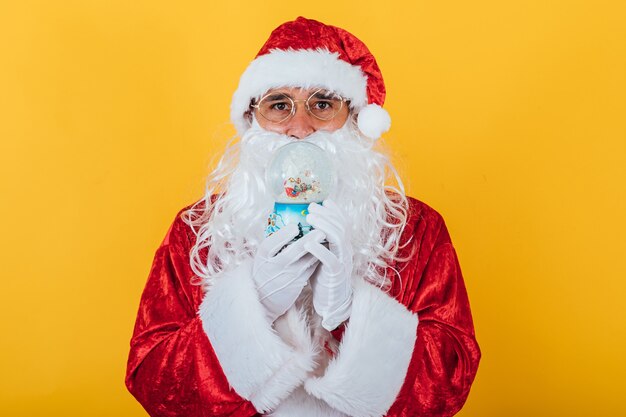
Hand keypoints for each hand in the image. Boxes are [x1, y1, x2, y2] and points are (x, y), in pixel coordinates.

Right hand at [253, 224, 325, 322]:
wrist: (264, 297)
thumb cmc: (265, 269)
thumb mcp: (262, 257)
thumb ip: (273, 242)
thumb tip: (289, 218)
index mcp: (263, 257)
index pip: (270, 245)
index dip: (282, 235)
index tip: (294, 226)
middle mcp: (275, 267)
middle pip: (292, 253)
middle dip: (307, 241)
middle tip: (320, 230)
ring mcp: (288, 276)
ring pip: (306, 261)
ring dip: (318, 248)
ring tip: (328, 236)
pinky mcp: (299, 282)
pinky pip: (311, 267)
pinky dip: (319, 257)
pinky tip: (326, 247)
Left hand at [304, 200, 352, 330]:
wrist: (333, 303)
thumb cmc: (324, 277)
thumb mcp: (322, 255)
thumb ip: (319, 242)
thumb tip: (306, 226)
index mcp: (343, 246)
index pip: (342, 223)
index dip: (334, 211)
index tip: (323, 201)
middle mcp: (346, 251)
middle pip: (340, 226)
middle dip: (326, 214)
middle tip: (311, 207)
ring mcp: (343, 261)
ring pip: (338, 238)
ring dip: (323, 226)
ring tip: (309, 218)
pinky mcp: (336, 274)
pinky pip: (330, 259)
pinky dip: (319, 249)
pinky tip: (307, 243)